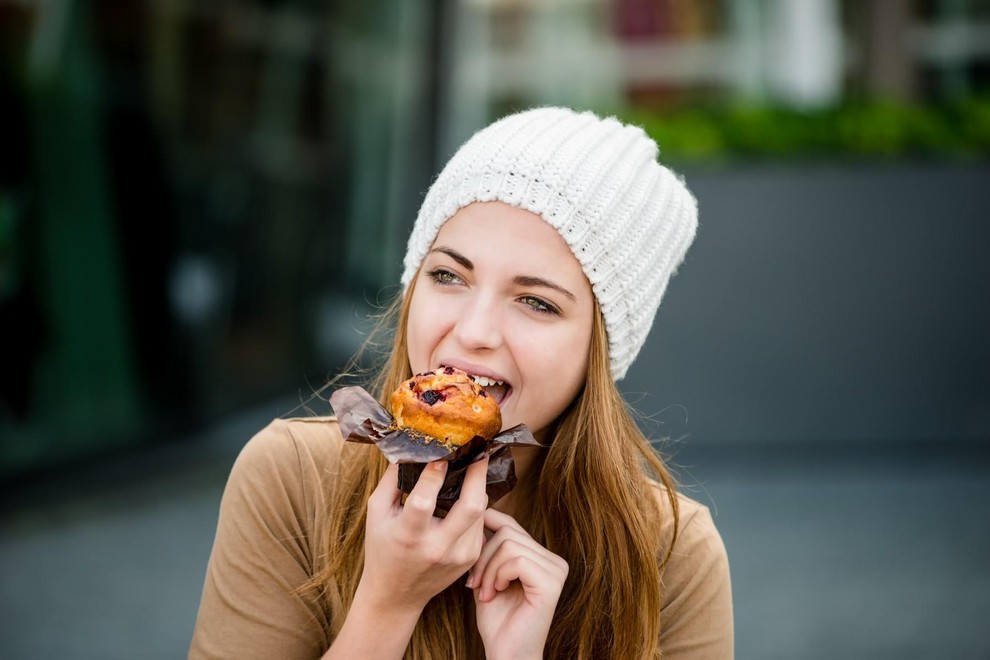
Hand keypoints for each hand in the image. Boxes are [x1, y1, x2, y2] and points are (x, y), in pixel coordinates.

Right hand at [358, 455, 489, 613]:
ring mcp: (459, 555)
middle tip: (478, 450)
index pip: (425, 501)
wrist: (396, 594)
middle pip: (470, 507)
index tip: (442, 452)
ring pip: (480, 511)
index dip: (435, 474)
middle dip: (477, 474)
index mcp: (408, 536)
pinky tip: (468, 492)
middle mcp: (437, 548)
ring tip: (473, 465)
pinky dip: (475, 504)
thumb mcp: (377, 513)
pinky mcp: (470, 557)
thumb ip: (392, 480)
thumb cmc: (383, 548)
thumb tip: (411, 448)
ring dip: (477, 486)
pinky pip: (479, 522)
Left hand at [468, 509, 568, 659]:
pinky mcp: (551, 582)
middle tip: (474, 584)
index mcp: (541, 556)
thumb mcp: (487, 576)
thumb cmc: (497, 621)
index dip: (484, 533)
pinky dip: (498, 575)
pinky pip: (517, 560)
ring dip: (487, 570)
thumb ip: (485, 549)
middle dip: (482, 556)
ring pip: (509, 544)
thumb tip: (476, 518)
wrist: (506, 655)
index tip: (471, 563)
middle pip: (507, 530)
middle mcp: (553, 560)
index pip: (509, 523)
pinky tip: (496, 593)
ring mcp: (555, 570)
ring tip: (484, 593)